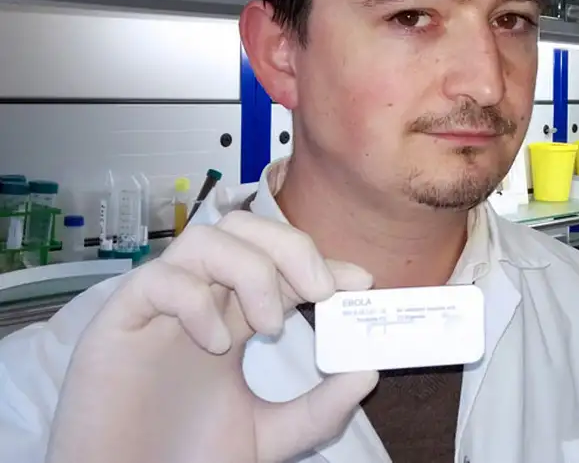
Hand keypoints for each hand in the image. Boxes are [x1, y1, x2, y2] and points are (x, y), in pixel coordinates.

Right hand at [46, 211, 379, 462]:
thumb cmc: (186, 459)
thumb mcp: (272, 436)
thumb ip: (321, 409)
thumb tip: (368, 370)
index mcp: (233, 318)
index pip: (280, 265)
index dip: (321, 262)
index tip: (360, 281)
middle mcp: (199, 302)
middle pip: (244, 230)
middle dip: (292, 248)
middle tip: (321, 291)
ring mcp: (157, 310)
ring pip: (203, 239)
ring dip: (250, 269)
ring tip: (269, 325)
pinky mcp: (117, 325)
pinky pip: (155, 280)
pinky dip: (195, 300)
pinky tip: (216, 344)